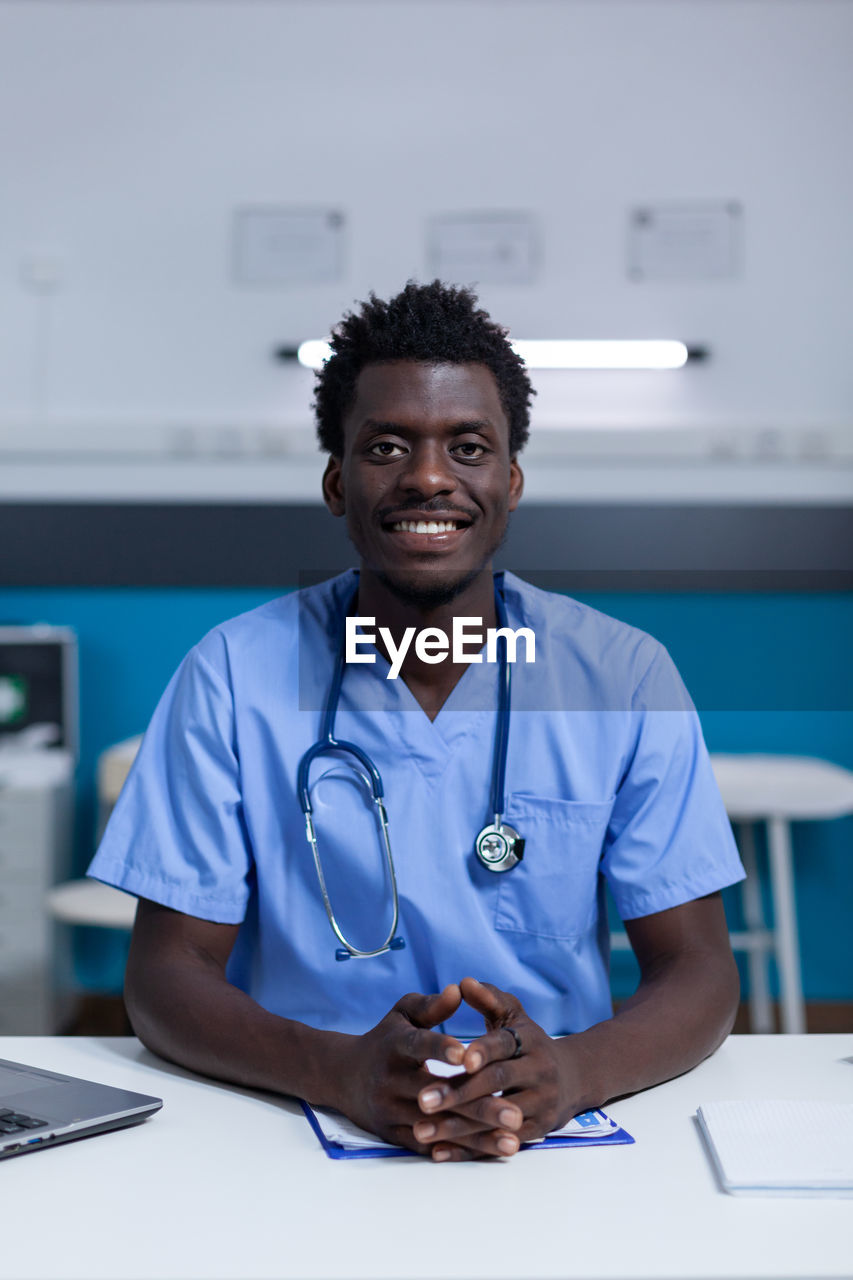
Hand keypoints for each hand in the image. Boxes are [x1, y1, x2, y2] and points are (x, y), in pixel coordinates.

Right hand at [333, 984, 524, 1160]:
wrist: (344, 1076)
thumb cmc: (385, 1039)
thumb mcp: (403, 1014)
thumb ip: (431, 1005)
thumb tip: (459, 990)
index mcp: (394, 1045)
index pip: (418, 1046)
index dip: (441, 1049)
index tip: (469, 1055)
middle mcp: (390, 1080)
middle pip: (437, 1096)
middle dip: (479, 1106)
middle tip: (516, 1115)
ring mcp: (391, 1111)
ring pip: (438, 1126)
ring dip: (477, 1137)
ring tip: (513, 1141)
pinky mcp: (394, 1135)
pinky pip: (431, 1146)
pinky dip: (461, 1150)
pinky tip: (490, 1152)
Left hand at [414, 977, 580, 1159]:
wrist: (572, 1078)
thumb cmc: (528, 1043)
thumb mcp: (514, 1017)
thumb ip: (489, 1000)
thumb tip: (463, 982)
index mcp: (529, 1040)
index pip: (504, 1045)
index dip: (483, 1051)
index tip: (459, 1059)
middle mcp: (539, 1071)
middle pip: (497, 1083)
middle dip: (459, 1092)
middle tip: (423, 1100)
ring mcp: (540, 1103)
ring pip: (496, 1118)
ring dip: (457, 1127)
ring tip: (421, 1130)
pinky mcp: (536, 1131)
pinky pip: (499, 1142)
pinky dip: (469, 1150)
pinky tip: (438, 1152)